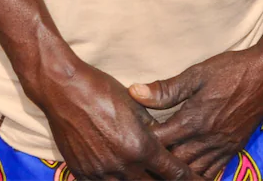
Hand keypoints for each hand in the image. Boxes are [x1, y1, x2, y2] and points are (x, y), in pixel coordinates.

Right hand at [31, 60, 193, 180]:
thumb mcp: (135, 106)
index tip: (199, 180)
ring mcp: (101, 172)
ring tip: (143, 176)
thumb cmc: (100, 90)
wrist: (63, 90)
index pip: (174, 173)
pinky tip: (118, 176)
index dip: (190, 179)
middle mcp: (123, 165)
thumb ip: (151, 128)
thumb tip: (161, 140)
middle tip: (168, 176)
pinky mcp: (83, 173)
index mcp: (141, 147)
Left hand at [129, 45, 262, 179]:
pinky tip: (189, 167)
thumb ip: (166, 89)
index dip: (144, 139)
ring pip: (193, 171)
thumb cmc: (230, 70)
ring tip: (164, 161)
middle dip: (158, 158)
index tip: (134, 133)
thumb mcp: (196, 74)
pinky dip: (198, 173)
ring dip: (177, 168)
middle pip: (174, 161)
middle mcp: (207, 139)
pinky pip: (213, 172)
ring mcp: (221, 147)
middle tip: (145, 151)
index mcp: (193, 120)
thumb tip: (135, 92)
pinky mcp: (233, 149)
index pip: (160, 141)